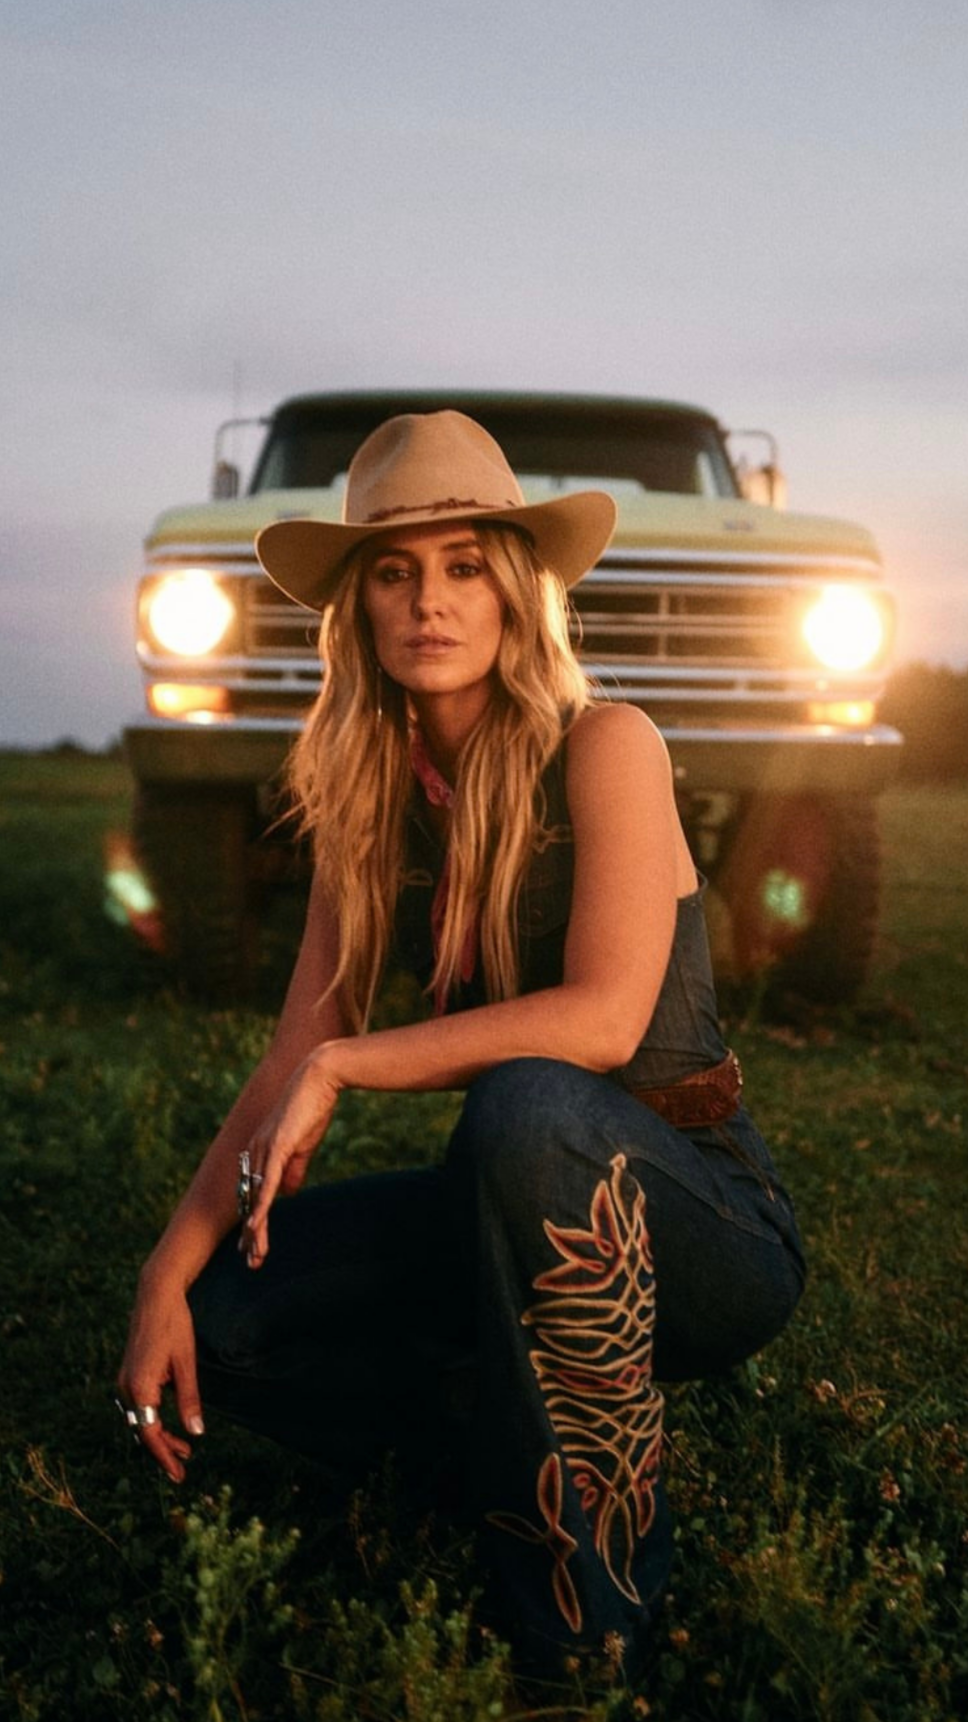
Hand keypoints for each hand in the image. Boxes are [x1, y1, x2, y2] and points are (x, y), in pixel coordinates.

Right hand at [116, 1279, 203, 1482]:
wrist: (156, 1295)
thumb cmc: (175, 1326)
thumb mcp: (187, 1363)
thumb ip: (189, 1399)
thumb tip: (197, 1433)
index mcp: (140, 1386)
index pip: (150, 1434)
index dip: (165, 1457)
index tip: (179, 1474)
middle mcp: (126, 1387)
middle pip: (143, 1431)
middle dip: (163, 1451)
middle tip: (184, 1467)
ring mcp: (124, 1380)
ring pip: (139, 1420)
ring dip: (159, 1436)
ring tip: (184, 1448)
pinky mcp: (128, 1374)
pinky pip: (138, 1407)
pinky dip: (152, 1420)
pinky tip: (170, 1425)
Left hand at [240, 1045, 341, 1268]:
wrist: (319, 1077)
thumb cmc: (313, 1107)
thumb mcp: (303, 1144)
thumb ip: (294, 1168)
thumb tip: (289, 1193)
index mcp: (260, 1152)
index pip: (254, 1193)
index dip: (254, 1221)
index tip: (253, 1245)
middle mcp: (255, 1152)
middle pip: (250, 1201)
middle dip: (251, 1234)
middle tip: (250, 1261)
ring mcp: (263, 1150)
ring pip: (256, 1198)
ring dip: (255, 1230)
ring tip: (254, 1256)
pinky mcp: (276, 1147)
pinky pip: (266, 1184)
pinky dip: (260, 1207)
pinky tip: (254, 1227)